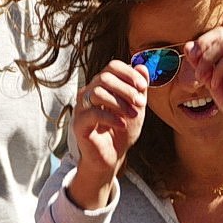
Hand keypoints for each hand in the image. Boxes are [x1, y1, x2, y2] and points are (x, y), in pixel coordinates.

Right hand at [68, 61, 148, 207]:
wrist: (112, 157)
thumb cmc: (123, 130)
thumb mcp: (136, 107)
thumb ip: (139, 88)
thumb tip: (143, 67)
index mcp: (102, 85)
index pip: (112, 66)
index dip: (129, 73)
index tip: (143, 86)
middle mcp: (89, 92)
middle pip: (105, 77)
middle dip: (127, 89)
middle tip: (141, 103)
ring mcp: (82, 108)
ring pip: (98, 92)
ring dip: (120, 103)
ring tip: (133, 115)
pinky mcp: (79, 124)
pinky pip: (93, 113)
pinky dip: (111, 117)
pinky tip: (122, 124)